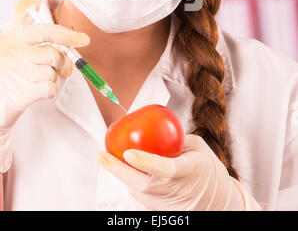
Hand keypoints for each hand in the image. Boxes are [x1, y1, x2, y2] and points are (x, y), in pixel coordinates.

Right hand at [0, 0, 89, 171]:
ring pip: (52, 73)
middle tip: (62, 68)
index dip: (67, 35)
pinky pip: (49, 89)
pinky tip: (39, 90)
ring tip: (41, 78)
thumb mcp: (9, 35)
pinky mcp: (20, 94)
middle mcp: (14, 53)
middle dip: (62, 63)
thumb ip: (21, 14)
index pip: (45, 32)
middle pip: (53, 55)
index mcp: (14, 36)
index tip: (85, 39)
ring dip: (54, 77)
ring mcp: (16, 74)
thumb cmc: (4, 63)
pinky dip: (50, 90)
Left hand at [98, 133, 260, 210]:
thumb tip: (150, 126)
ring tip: (113, 160)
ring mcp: (166, 206)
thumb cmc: (206, 168)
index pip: (164, 169)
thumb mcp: (197, 146)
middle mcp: (174, 192)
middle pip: (141, 185)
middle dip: (118, 170)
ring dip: (125, 175)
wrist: (217, 201)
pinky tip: (130, 172)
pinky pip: (140, 198)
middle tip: (102, 155)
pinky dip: (134, 184)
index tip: (128, 153)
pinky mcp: (160, 213)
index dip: (146, 162)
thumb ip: (175, 138)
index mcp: (187, 171)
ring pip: (137, 192)